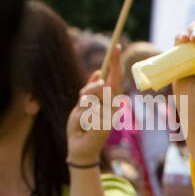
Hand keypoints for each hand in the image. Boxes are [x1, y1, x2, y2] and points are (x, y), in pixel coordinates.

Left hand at [66, 43, 120, 164]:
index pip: (113, 79)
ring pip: (91, 97)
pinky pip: (88, 110)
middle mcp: (113, 107)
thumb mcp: (82, 105)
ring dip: (81, 106)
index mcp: (109, 101)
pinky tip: (84, 127)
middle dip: (89, 89)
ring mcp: (111, 116)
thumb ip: (90, 90)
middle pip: (103, 85)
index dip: (114, 63)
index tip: (116, 46)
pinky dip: (81, 116)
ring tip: (82, 119)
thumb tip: (97, 72)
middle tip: (82, 97)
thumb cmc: (80, 128)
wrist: (79, 149)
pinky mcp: (106, 124)